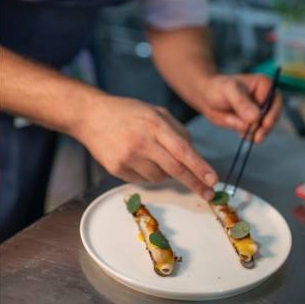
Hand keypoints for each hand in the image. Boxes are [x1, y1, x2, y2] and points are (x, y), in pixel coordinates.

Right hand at [75, 94, 217, 199]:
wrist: (90, 116)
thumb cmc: (126, 112)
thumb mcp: (155, 111)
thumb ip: (177, 130)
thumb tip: (194, 155)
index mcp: (154, 124)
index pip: (183, 150)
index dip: (200, 167)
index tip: (213, 180)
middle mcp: (141, 142)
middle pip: (175, 170)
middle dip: (194, 183)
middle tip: (208, 193)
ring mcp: (127, 157)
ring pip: (159, 177)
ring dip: (165, 173)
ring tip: (152, 155)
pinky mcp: (116, 168)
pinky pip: (142, 180)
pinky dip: (148, 173)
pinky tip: (138, 158)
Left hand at [198, 74, 282, 142]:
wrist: (206, 96)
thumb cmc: (218, 88)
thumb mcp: (229, 91)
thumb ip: (242, 103)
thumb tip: (256, 118)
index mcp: (265, 85)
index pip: (275, 102)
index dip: (271, 114)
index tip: (264, 124)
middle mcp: (266, 99)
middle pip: (273, 117)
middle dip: (263, 128)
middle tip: (254, 136)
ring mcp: (260, 112)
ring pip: (264, 128)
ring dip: (249, 130)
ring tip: (230, 119)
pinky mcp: (253, 123)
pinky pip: (254, 133)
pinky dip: (245, 133)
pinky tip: (232, 123)